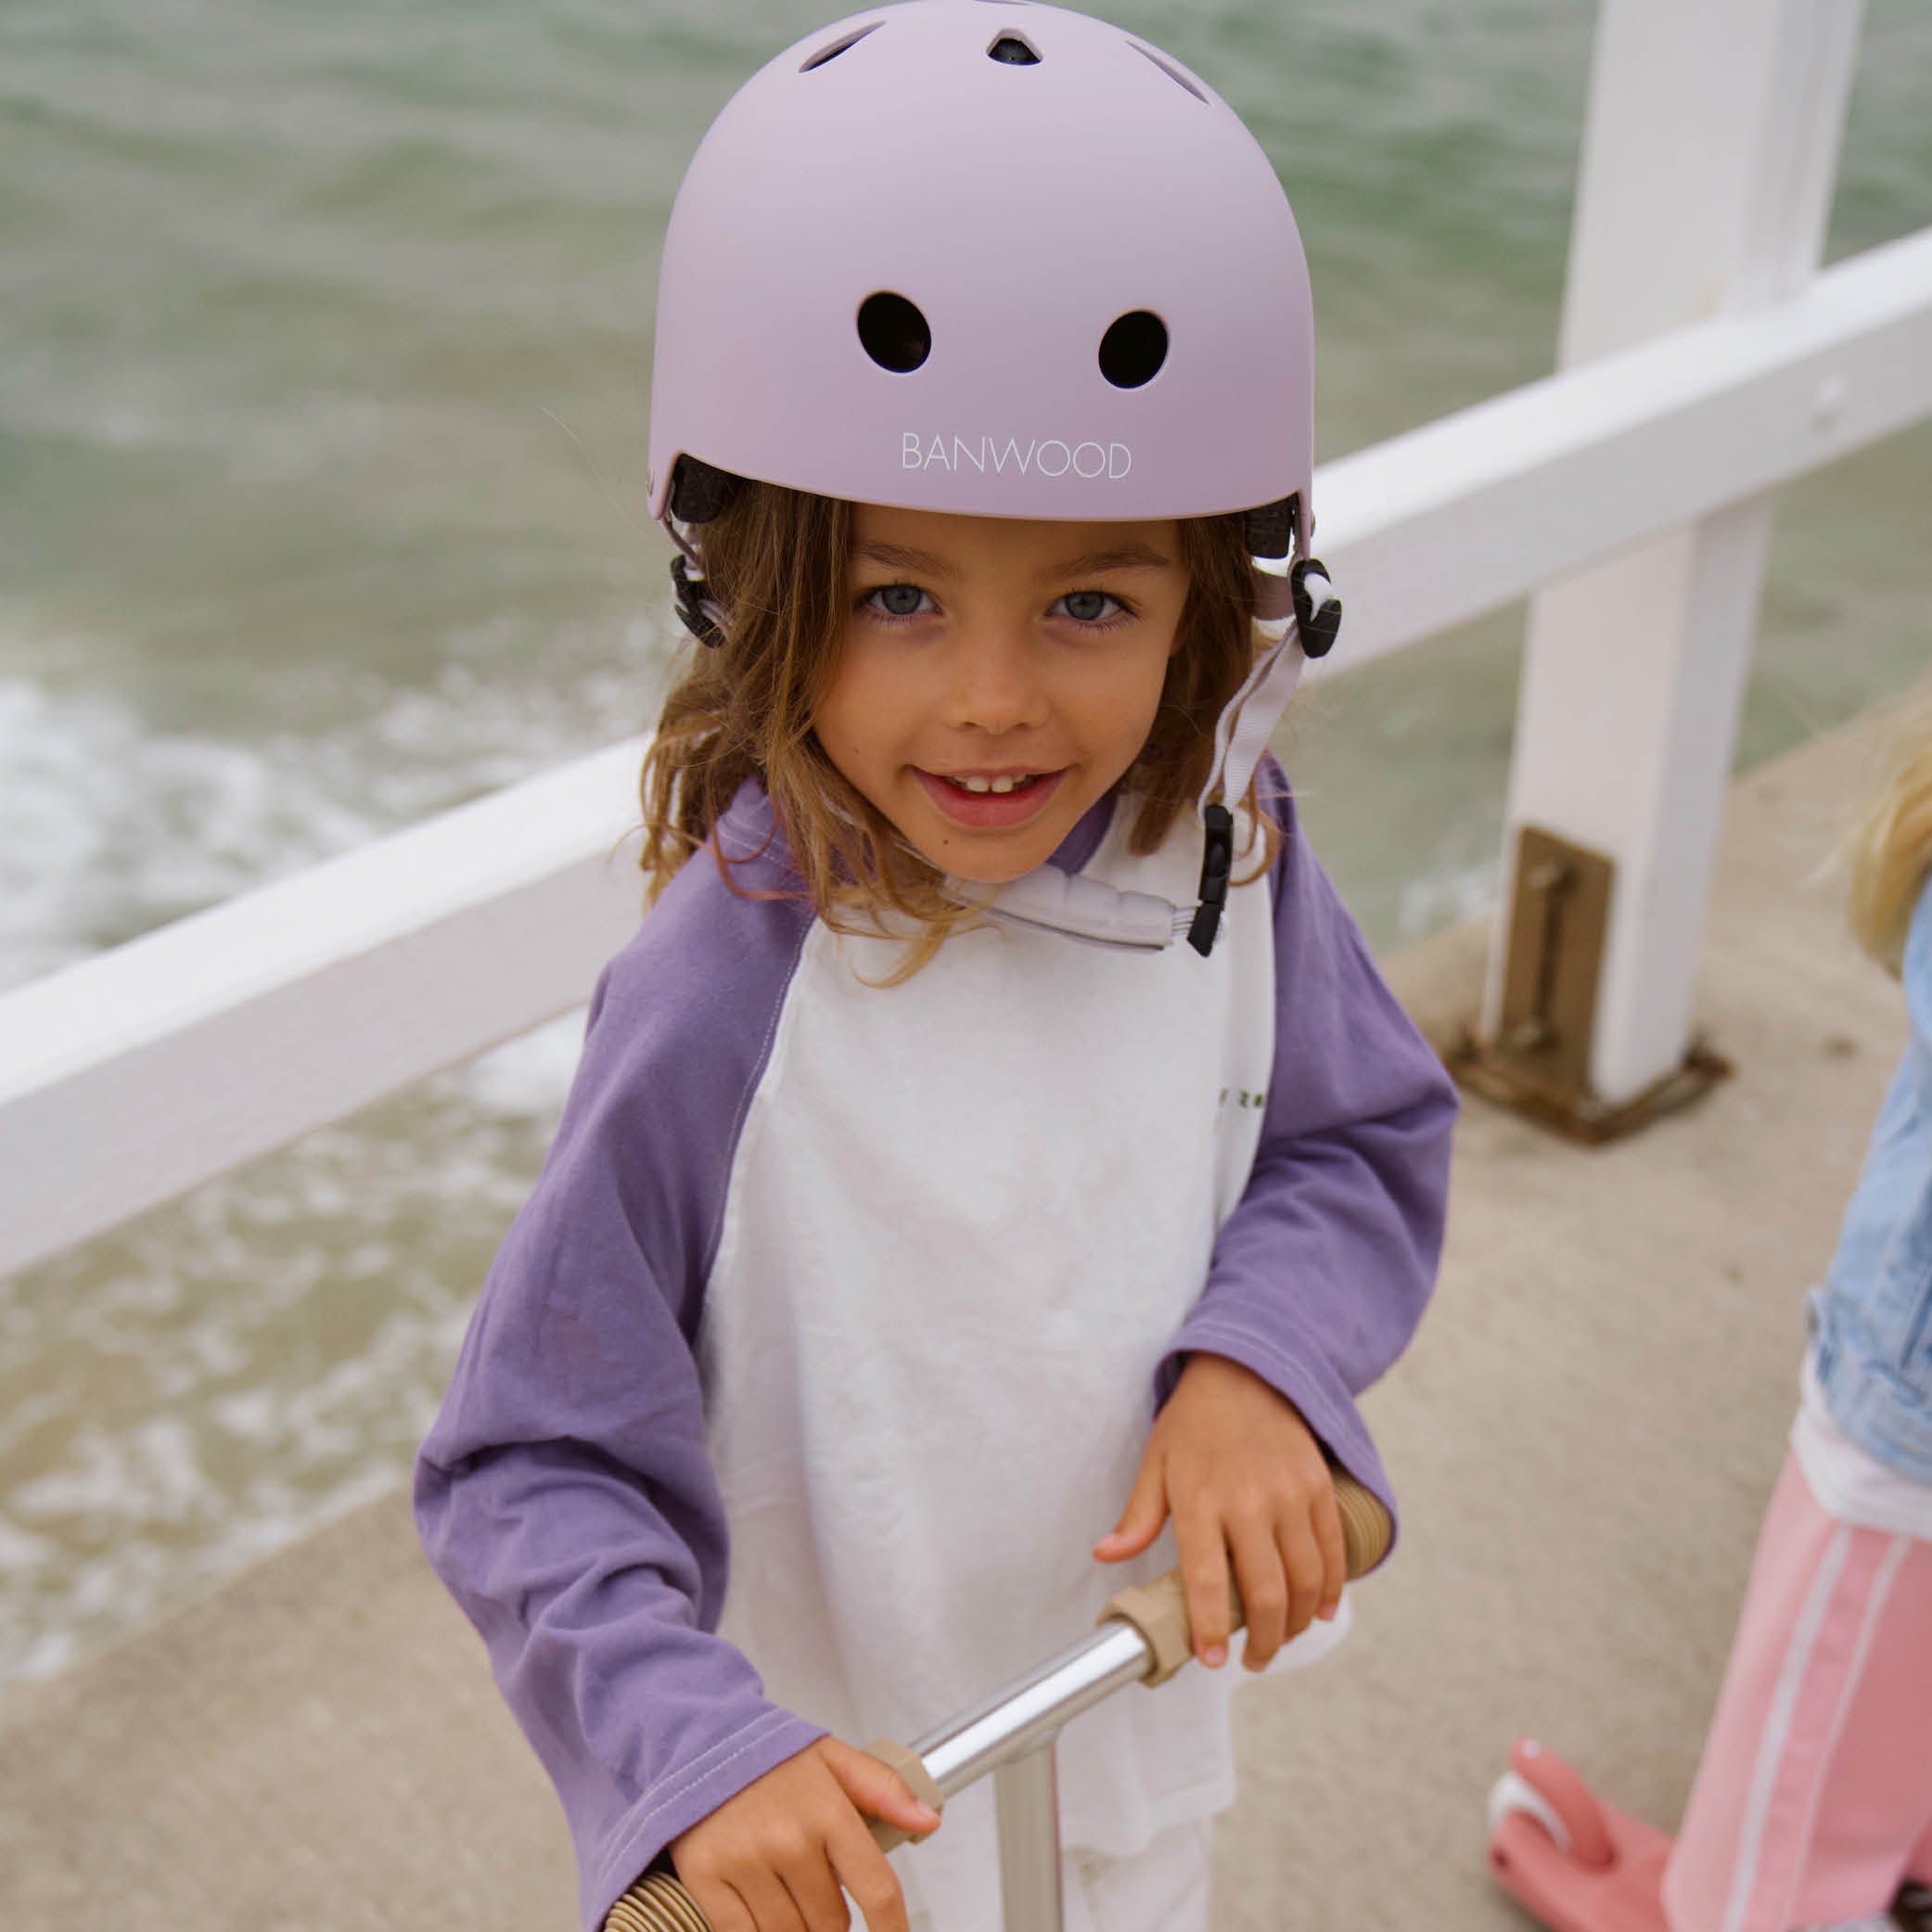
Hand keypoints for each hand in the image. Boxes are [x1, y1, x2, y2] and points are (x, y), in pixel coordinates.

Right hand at [669, 1737, 938, 1931]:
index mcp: (828, 1811)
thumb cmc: (772, 1758)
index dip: (893, 1930)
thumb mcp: (834, 1759)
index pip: (877, 1890)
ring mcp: (746, 1863)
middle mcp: (789, 1840)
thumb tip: (928, 1820)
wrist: (700, 1741)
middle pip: (832, 1923)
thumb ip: (884, 1790)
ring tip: (787, 1892)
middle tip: (817, 1888)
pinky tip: (761, 1911)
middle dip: (832, 1918)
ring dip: (796, 1927)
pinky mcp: (707, 1879)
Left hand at [1092, 1353, 1343, 1672]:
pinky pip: (1331, 1551)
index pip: (1207, 1580)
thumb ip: (1138, 1516)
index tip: (1211, 1660)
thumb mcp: (1156, 1462)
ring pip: (1304, 1580)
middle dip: (1261, 1640)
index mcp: (1200, 1499)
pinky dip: (1330, 1589)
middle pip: (1265, 1591)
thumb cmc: (1194, 1423)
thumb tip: (1106, 1555)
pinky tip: (1320, 1610)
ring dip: (1296, 1623)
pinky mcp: (1318, 1489)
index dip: (1209, 1628)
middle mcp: (1249, 1501)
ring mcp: (1290, 1495)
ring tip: (1279, 1639)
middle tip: (1251, 1660)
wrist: (1246, 1373)